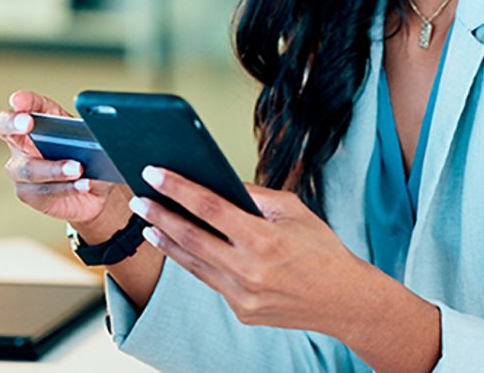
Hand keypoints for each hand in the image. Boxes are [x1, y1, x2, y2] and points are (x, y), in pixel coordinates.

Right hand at [0, 90, 123, 224]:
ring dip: (55, 168)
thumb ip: (94, 132)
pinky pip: (44, 191)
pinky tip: (83, 184)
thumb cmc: (89, 155)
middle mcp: (22, 142)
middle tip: (27, 122)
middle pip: (6, 130)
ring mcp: (22, 169)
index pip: (26, 105)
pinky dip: (67, 187)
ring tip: (77, 168)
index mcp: (39, 120)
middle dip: (13, 123)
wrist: (95, 189)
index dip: (23, 100)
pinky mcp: (29, 193)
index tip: (20, 100)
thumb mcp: (95, 139)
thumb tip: (103, 128)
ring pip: (29, 168)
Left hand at [127, 167, 371, 333]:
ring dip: (167, 241)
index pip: (209, 207)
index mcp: (264, 239)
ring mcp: (242, 295)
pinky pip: (209, 280)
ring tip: (149, 223)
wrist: (343, 300)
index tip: (155, 174)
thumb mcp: (295, 211)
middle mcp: (249, 270)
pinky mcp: (240, 310)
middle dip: (160, 214)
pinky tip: (179, 247)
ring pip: (193, 263)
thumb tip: (221, 182)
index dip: (178, 188)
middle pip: (191, 237)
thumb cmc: (323, 251)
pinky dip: (192, 261)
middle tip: (140, 199)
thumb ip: (256, 196)